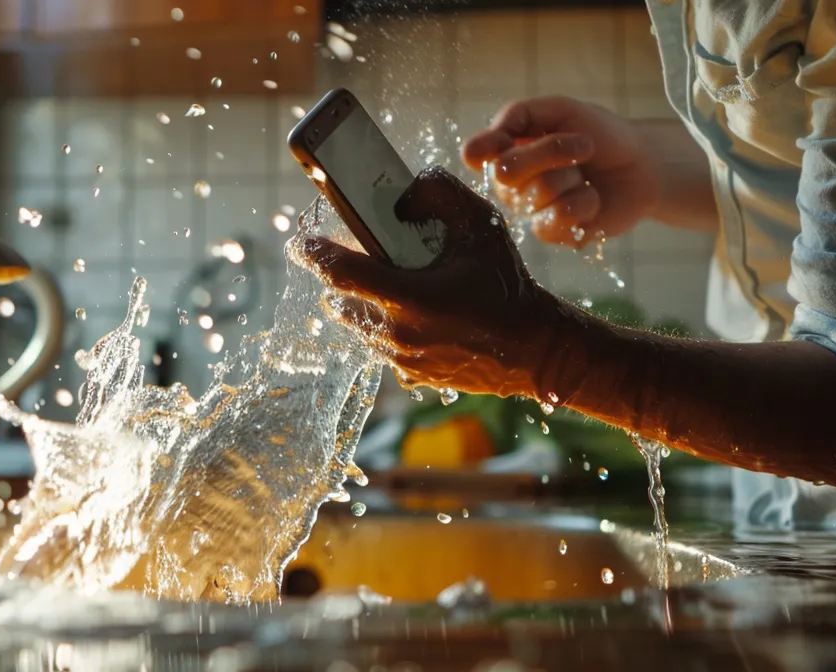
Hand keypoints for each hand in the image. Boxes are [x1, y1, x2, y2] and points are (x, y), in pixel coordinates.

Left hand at [298, 168, 590, 399]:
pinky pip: (379, 347)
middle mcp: (397, 334)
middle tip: (348, 254)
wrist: (537, 349)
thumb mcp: (482, 227)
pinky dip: (382, 326)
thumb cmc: (508, 287)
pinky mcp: (411, 376)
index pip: (339, 272)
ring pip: (357, 326)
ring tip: (378, 279)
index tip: (299, 242)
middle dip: (338, 277)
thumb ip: (442, 194)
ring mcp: (402, 360)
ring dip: (358, 302)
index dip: (313, 254)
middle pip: (340, 302)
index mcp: (408, 298)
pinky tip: (406, 310)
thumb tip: (407, 188)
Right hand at [461, 96, 658, 247]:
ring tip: (585, 175)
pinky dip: (584, 202)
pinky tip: (593, 197)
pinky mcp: (555, 233)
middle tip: (582, 146)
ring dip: (573, 177)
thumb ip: (522, 114)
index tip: (500, 142)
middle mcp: (512, 183)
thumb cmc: (602, 135)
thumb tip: (491, 134)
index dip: (481, 150)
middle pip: (506, 171)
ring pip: (538, 192)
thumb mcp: (563, 110)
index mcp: (508, 149)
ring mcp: (531, 210)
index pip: (476, 153)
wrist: (642, 165)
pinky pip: (557, 218)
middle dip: (551, 151)